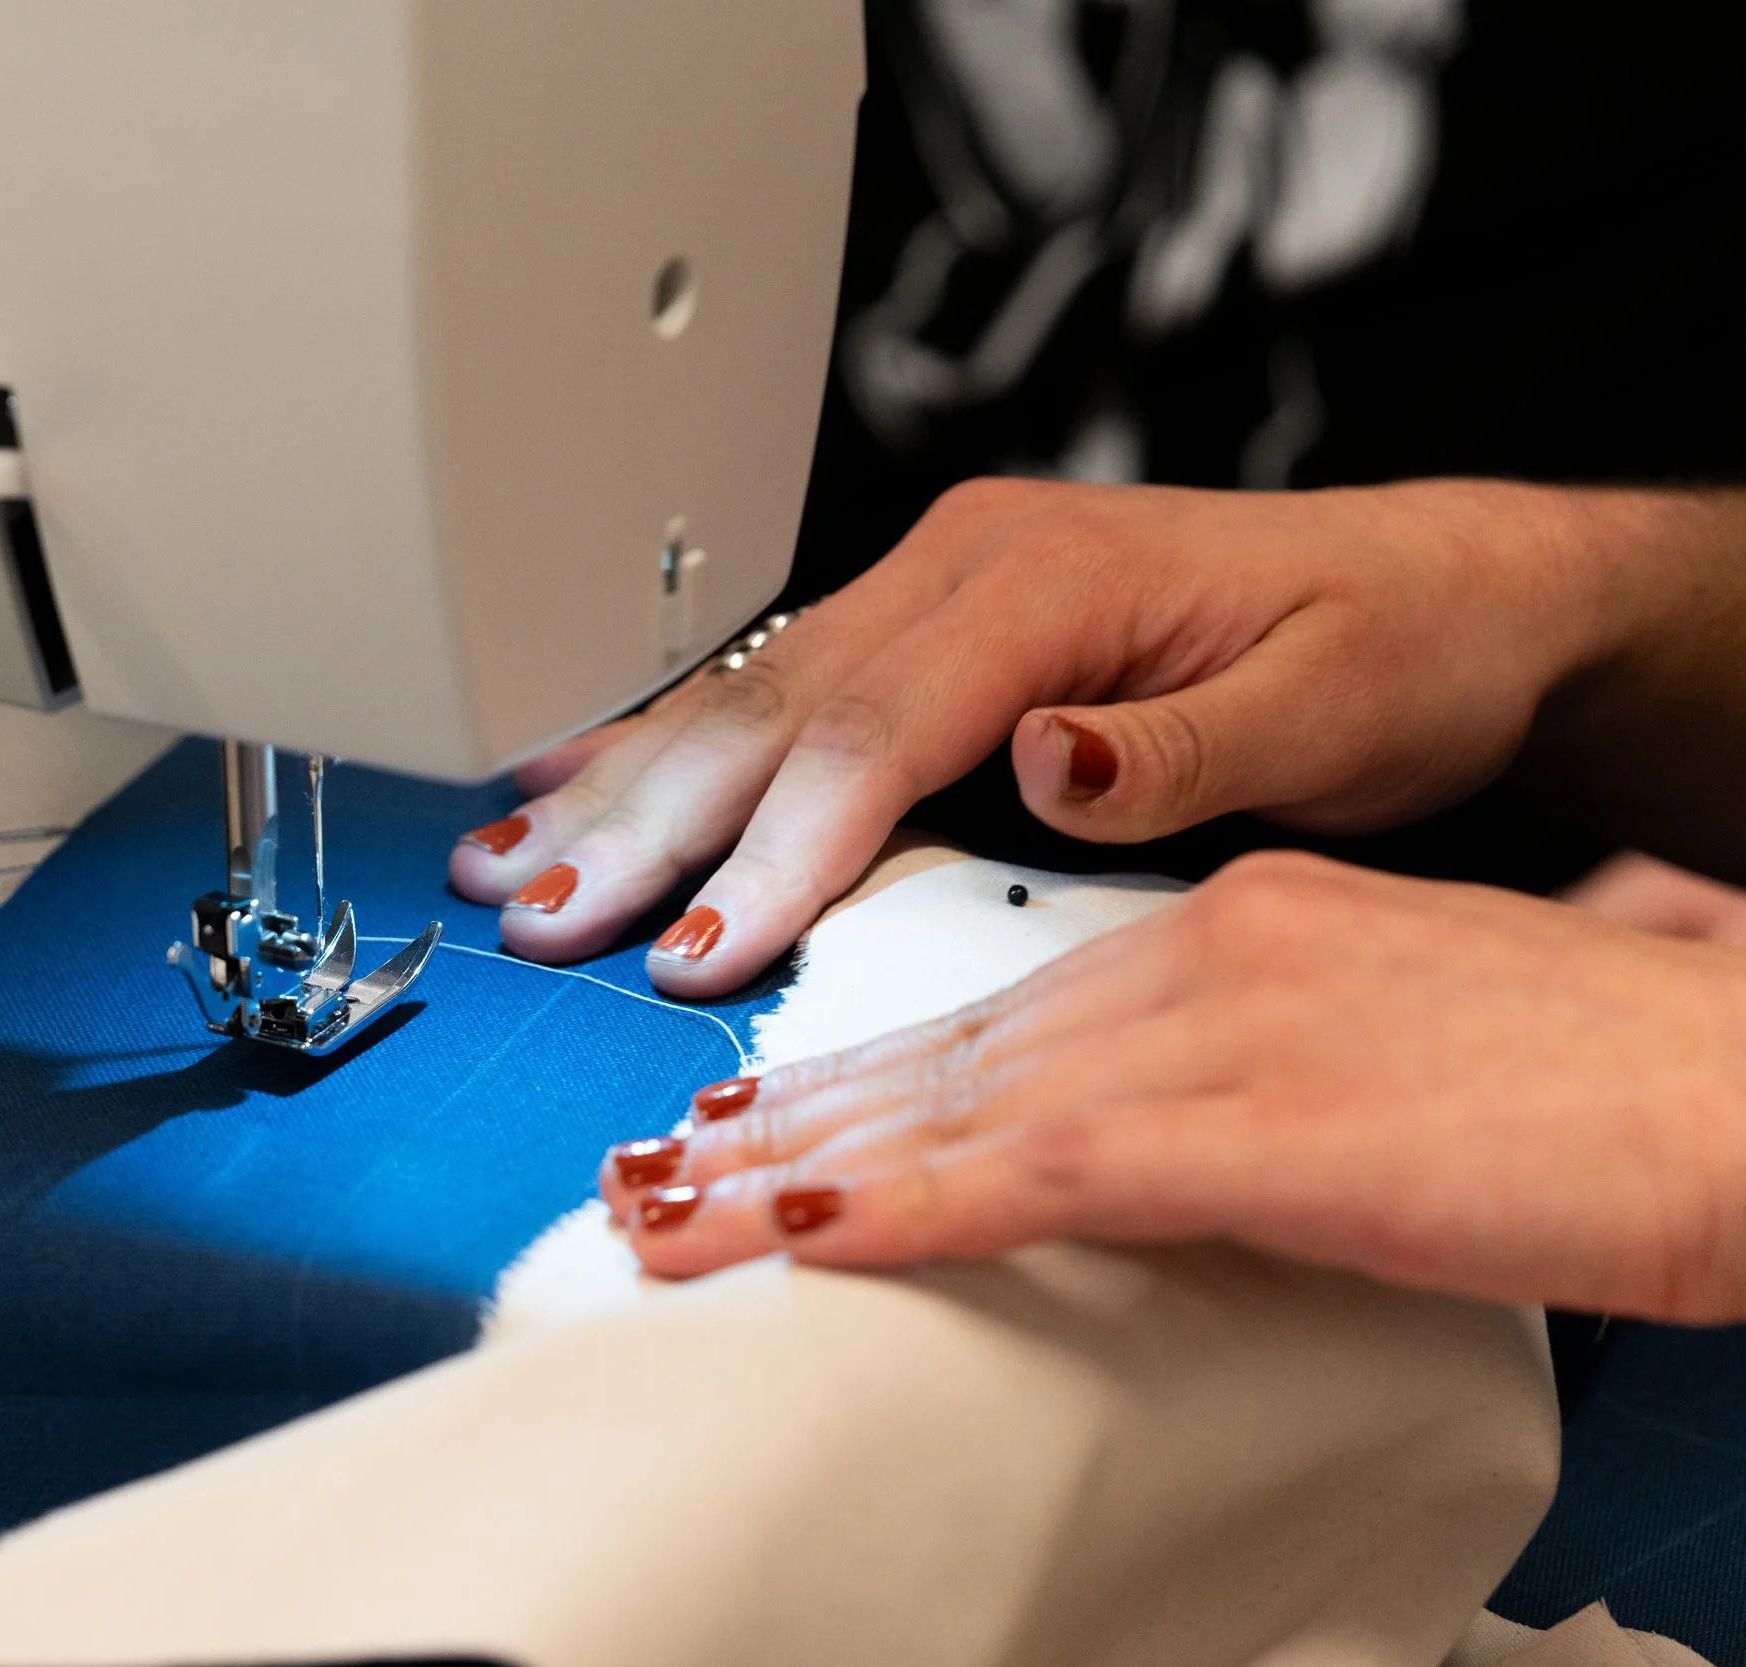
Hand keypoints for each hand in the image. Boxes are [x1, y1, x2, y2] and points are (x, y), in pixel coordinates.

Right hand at [450, 478, 1676, 995]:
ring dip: (617, 789)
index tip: (701, 945)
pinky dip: (660, 747)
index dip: (777, 843)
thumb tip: (1049, 759)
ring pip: (741, 696)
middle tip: (546, 918)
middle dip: (646, 823)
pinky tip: (568, 782)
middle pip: (771, 707)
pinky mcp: (917, 626)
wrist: (1432, 593)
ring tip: (505, 866)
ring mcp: (929, 588)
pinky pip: (766, 688)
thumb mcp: (1328, 705)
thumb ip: (1180, 743)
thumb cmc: (1386, 651)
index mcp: (1048, 576)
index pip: (876, 724)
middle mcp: (964, 565)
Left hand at [598, 852, 1745, 1323]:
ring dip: (803, 1170)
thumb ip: (1298, 1060)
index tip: (772, 1120)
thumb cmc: (1626, 1079)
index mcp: (1241, 928)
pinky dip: (915, 1201)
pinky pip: (1043, 1167)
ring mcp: (1228, 1027)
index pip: (1008, 1008)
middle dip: (797, 1120)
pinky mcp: (1263, 1122)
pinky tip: (818, 1234)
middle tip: (671, 1166)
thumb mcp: (1415, 1047)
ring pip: (958, 1103)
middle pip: (950, 1049)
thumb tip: (1239, 1123)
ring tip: (680, 1217)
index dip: (874, 1071)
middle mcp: (1209, 952)